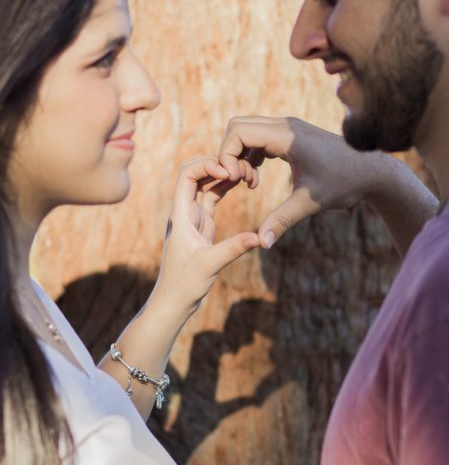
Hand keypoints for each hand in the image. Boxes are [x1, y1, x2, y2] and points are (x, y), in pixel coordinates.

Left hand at [155, 155, 259, 315]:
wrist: (174, 301)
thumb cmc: (184, 284)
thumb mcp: (210, 264)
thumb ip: (233, 248)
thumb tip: (259, 237)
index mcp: (180, 214)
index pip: (186, 175)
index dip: (206, 165)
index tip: (228, 171)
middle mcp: (185, 211)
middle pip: (194, 172)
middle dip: (215, 163)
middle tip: (239, 167)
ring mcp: (193, 217)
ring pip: (205, 183)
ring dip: (221, 174)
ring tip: (245, 172)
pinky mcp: (202, 226)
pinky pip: (213, 198)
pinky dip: (225, 188)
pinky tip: (241, 183)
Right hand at [218, 116, 384, 247]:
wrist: (371, 172)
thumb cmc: (344, 183)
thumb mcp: (310, 203)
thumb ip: (282, 220)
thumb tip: (262, 244)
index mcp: (286, 135)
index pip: (238, 132)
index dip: (227, 155)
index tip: (235, 181)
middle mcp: (285, 125)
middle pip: (237, 126)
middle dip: (230, 154)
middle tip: (240, 182)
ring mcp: (288, 128)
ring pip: (247, 131)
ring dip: (239, 156)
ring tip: (251, 183)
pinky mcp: (290, 136)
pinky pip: (258, 138)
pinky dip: (249, 155)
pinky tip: (257, 178)